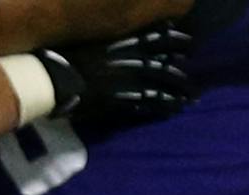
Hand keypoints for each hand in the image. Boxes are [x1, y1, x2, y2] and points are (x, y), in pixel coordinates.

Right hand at [36, 23, 192, 125]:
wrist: (55, 79)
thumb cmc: (70, 56)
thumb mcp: (96, 38)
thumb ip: (120, 35)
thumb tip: (138, 30)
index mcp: (128, 43)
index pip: (162, 39)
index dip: (179, 42)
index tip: (189, 47)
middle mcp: (134, 60)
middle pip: (167, 67)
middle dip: (182, 76)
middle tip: (193, 83)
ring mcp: (130, 81)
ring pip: (163, 87)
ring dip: (178, 93)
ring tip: (188, 100)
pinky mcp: (123, 99)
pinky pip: (149, 103)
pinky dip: (162, 107)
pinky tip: (172, 111)